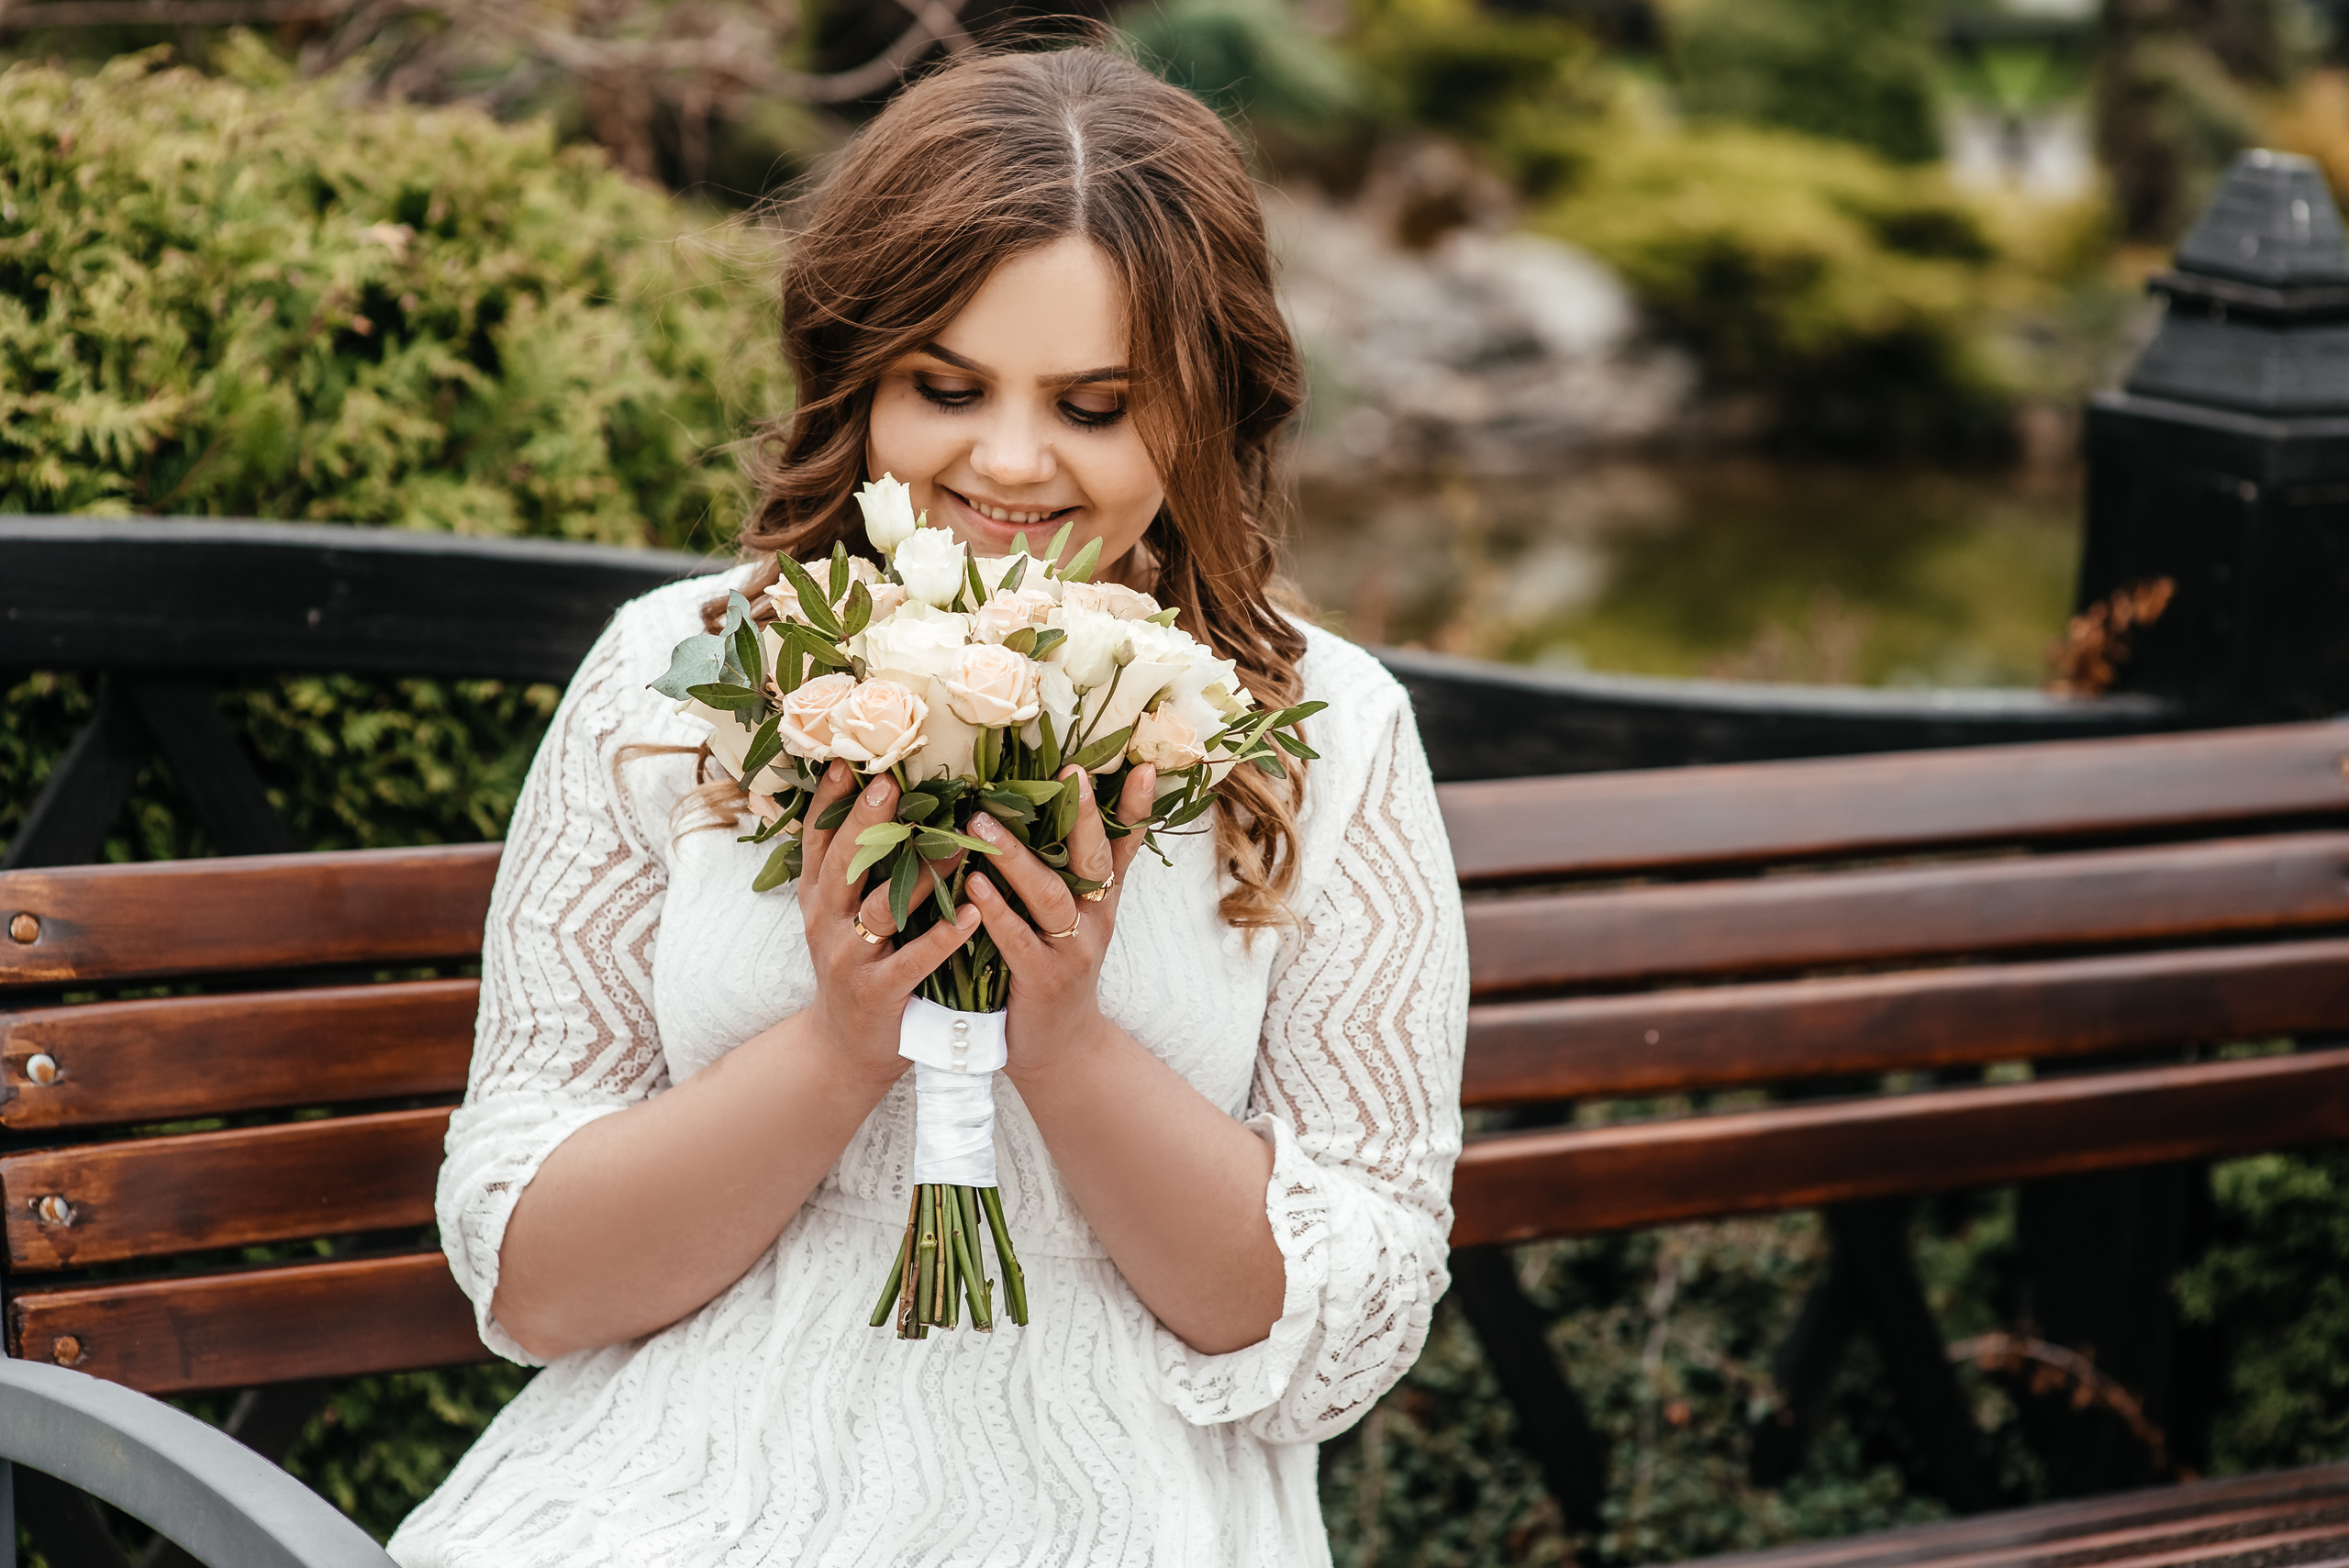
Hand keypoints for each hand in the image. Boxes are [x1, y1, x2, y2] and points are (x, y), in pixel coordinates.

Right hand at [796, 761, 978, 1090]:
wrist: (845, 1049)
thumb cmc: (858, 966)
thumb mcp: (841, 915)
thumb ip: (857, 868)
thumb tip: (882, 802)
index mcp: (818, 896)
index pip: (817, 838)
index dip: (829, 799)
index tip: (847, 758)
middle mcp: (826, 921)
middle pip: (842, 863)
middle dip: (862, 821)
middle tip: (887, 783)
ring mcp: (848, 958)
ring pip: (881, 907)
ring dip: (919, 874)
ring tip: (956, 844)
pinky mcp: (877, 992)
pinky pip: (912, 959)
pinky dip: (942, 936)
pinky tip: (971, 913)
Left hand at [966, 763, 1155, 1084]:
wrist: (1057, 1049)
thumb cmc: (1053, 972)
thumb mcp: (1071, 921)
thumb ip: (1061, 874)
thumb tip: (1036, 814)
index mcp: (1101, 901)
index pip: (1125, 846)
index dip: (1137, 809)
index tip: (1145, 766)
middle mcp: (1095, 920)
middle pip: (1095, 860)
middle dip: (1086, 816)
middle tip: (1072, 772)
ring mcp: (1072, 950)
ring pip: (1051, 895)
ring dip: (1016, 857)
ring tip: (982, 822)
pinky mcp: (1043, 979)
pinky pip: (1018, 939)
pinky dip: (995, 909)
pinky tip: (973, 883)